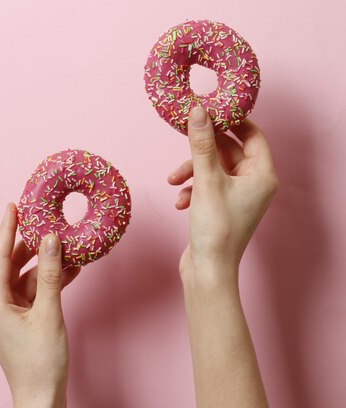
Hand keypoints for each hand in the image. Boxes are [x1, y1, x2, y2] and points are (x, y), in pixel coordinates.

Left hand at [0, 203, 79, 407]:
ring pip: (24, 280)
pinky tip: (69, 270)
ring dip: (43, 265)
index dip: (7, 230)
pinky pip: (32, 294)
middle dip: (28, 245)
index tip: (12, 206)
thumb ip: (51, 275)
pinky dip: (48, 283)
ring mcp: (7, 315)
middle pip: (11, 266)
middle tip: (42, 220)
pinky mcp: (19, 323)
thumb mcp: (49, 314)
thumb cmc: (42, 363)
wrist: (41, 400)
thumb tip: (52, 241)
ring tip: (62, 244)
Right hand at [168, 107, 278, 281]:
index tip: (210, 111)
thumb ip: (201, 144)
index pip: (253, 135)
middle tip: (184, 137)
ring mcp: (238, 197)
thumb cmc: (215, 227)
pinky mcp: (222, 207)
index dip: (232, 121)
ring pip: (213, 169)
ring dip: (191, 171)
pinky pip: (207, 186)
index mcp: (262, 175)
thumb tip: (198, 111)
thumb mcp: (206, 180)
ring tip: (173, 180)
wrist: (208, 269)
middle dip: (202, 150)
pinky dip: (192, 188)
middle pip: (229, 151)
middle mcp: (254, 184)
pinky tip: (180, 201)